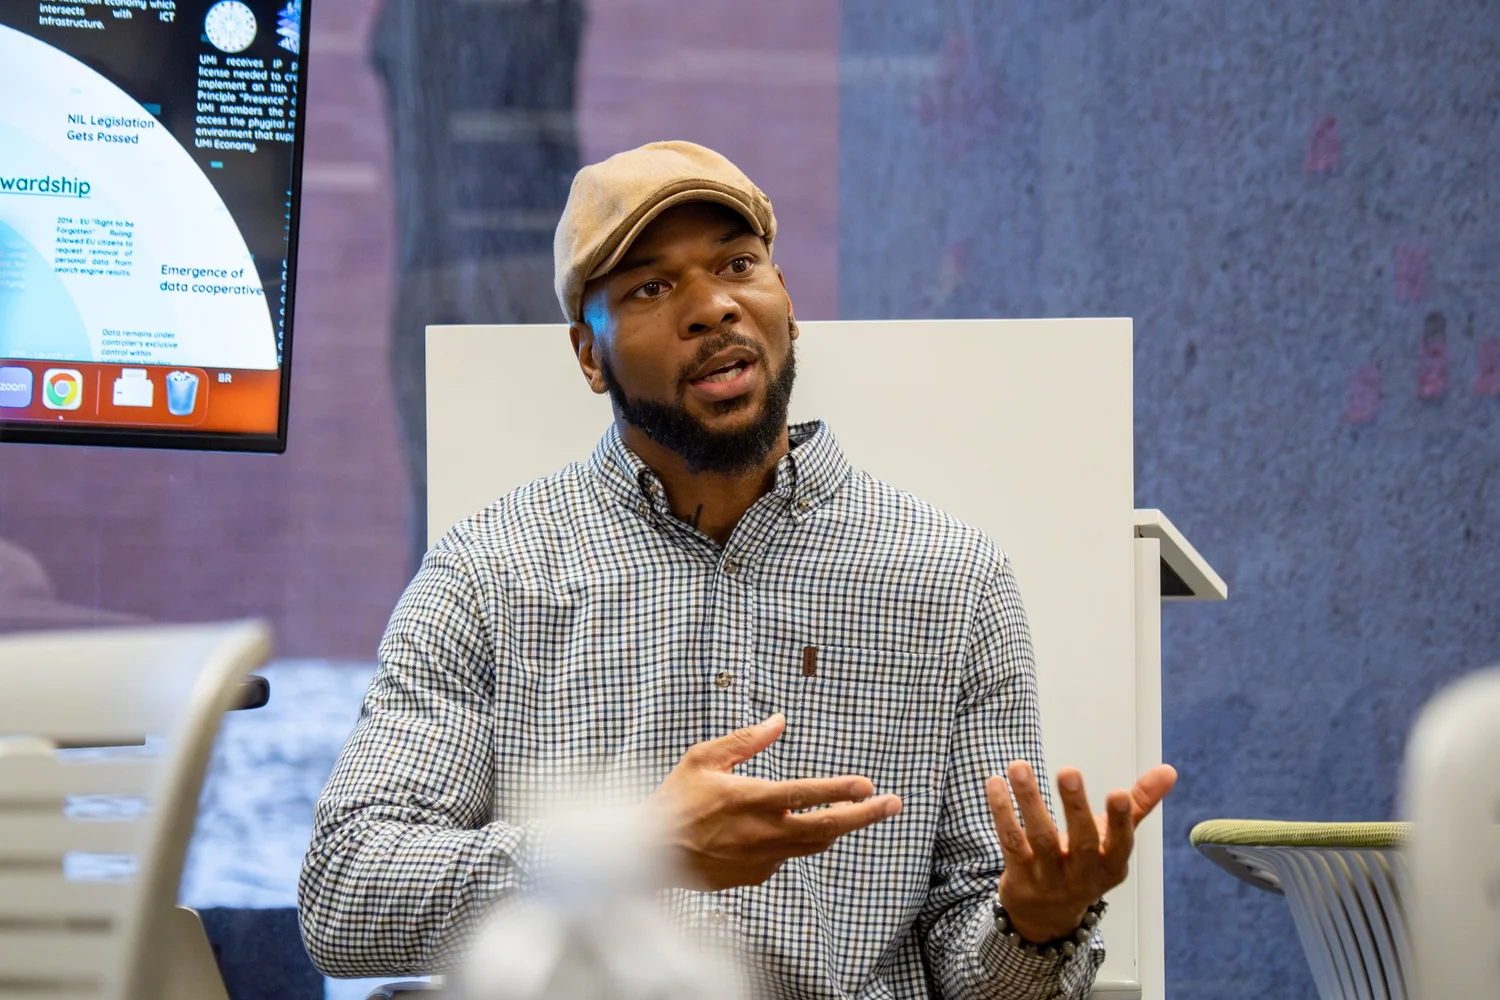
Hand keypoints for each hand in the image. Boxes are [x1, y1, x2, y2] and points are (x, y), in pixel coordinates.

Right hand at [649, 714, 902, 889]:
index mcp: (750, 800)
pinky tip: (794, 830)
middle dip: (865, 815)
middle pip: (826, 827)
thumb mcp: (703, 758)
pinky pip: (786, 857)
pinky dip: (797, 842)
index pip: (806, 794)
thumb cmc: (674, 800)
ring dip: (838, 828)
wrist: (647, 854)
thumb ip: (745, 741)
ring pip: (812, 845)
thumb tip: (779, 721)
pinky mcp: (754, 876)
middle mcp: (762, 833)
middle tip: (894, 804)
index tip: (868, 784)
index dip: (840, 790)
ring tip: (860, 813)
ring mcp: (761, 859)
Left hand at [985, 760, 1176, 942]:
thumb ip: (1139, 804)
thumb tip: (1169, 770)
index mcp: (1111, 866)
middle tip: (1069, 771)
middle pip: (1081, 842)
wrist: (1046, 914)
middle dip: (1075, 807)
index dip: (1121, 821)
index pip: (1120, 845)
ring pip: (1040, 839)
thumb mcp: (1114, 840)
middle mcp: (1082, 876)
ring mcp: (1049, 879)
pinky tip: (995, 784)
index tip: (1119, 793)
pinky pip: (1010, 842)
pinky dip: (1002, 812)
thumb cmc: (1086, 863)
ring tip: (1019, 766)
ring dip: (1029, 801)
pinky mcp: (1019, 878)